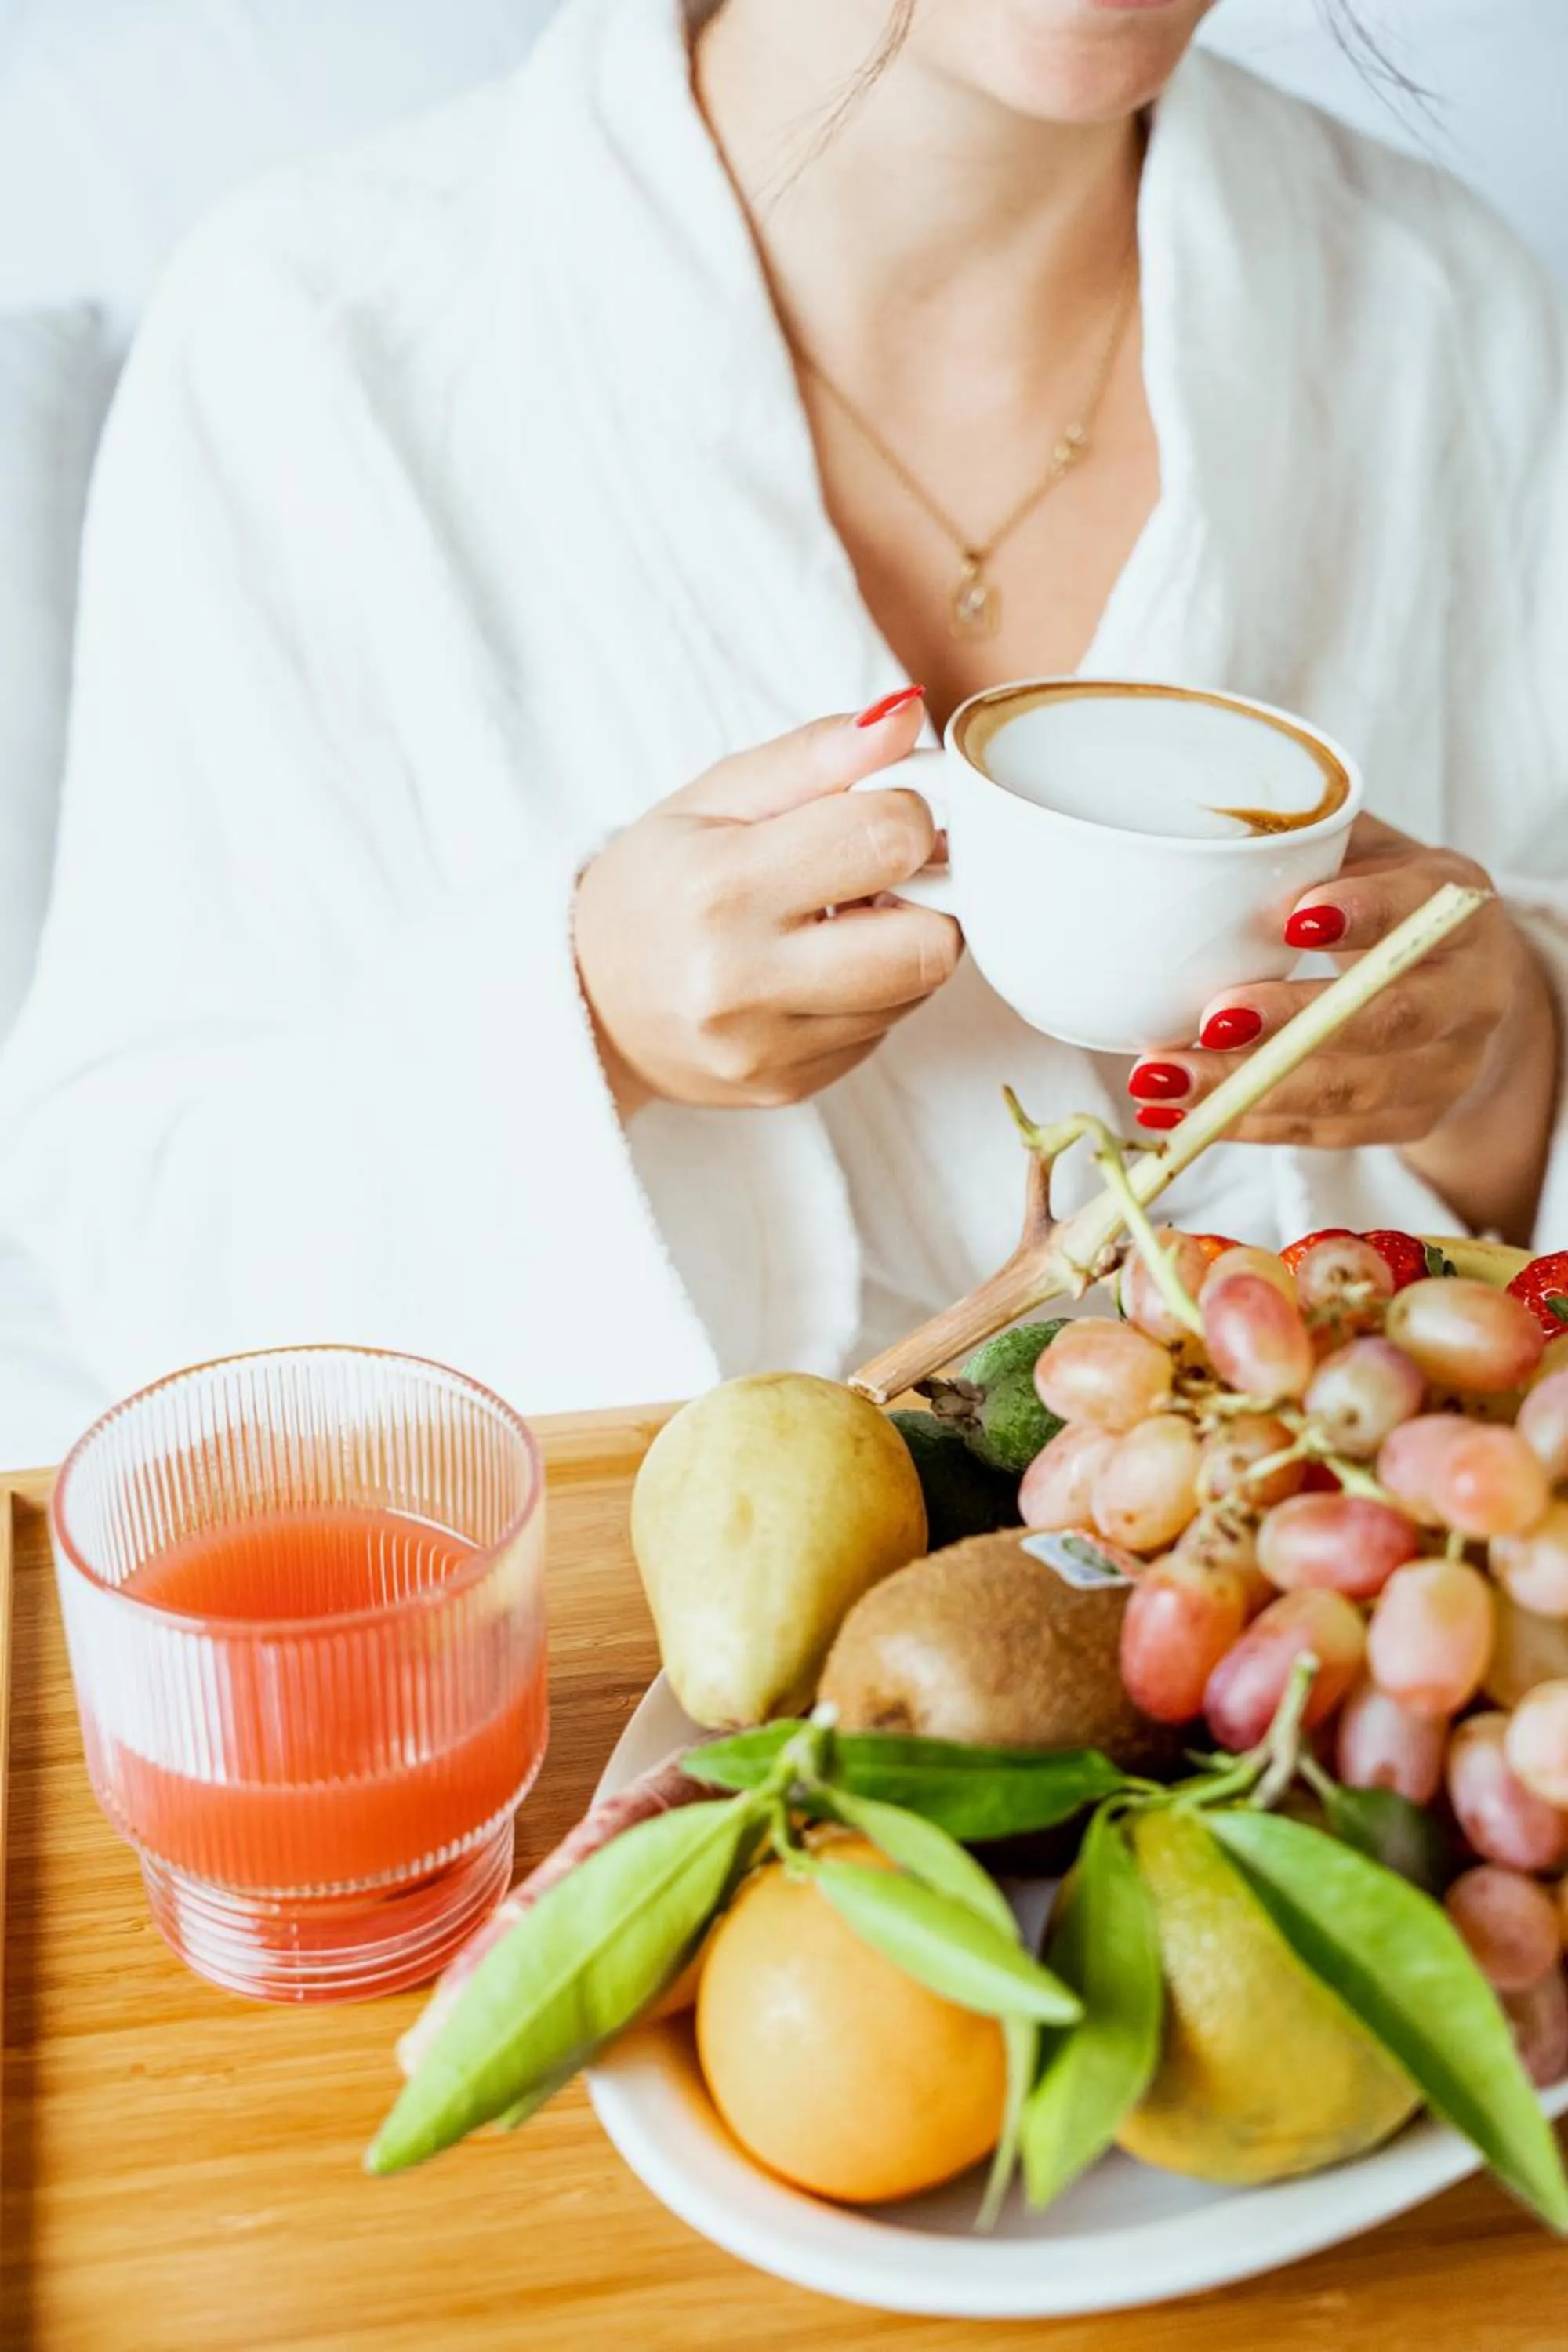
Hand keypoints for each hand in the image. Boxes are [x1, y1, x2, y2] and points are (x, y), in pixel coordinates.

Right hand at [574, 689, 961, 1117]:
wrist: (585, 1002)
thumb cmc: (653, 886)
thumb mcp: (714, 797)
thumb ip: (815, 754)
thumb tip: (909, 716)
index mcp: (722, 889)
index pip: (888, 839)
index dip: (905, 811)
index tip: (875, 810)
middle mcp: (743, 983)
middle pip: (929, 942)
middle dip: (927, 894)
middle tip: (879, 873)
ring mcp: (768, 1048)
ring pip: (916, 990)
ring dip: (901, 943)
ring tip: (840, 918)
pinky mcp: (789, 1087)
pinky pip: (884, 1032)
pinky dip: (871, 992)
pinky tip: (817, 968)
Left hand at [1122, 816, 1559, 1237]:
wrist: (1464, 992)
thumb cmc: (1389, 905)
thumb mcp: (1369, 855)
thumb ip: (1310, 843)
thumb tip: (1204, 835)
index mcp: (1456, 909)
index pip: (1418, 909)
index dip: (1363, 914)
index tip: (1292, 920)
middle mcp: (1469, 994)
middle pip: (1389, 1017)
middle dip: (1293, 1022)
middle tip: (1210, 1019)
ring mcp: (1446, 1068)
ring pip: (1350, 1090)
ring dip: (1248, 1088)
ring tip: (1161, 1078)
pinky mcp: (1411, 1120)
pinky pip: (1323, 1132)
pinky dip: (1245, 1124)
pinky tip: (1176, 1115)